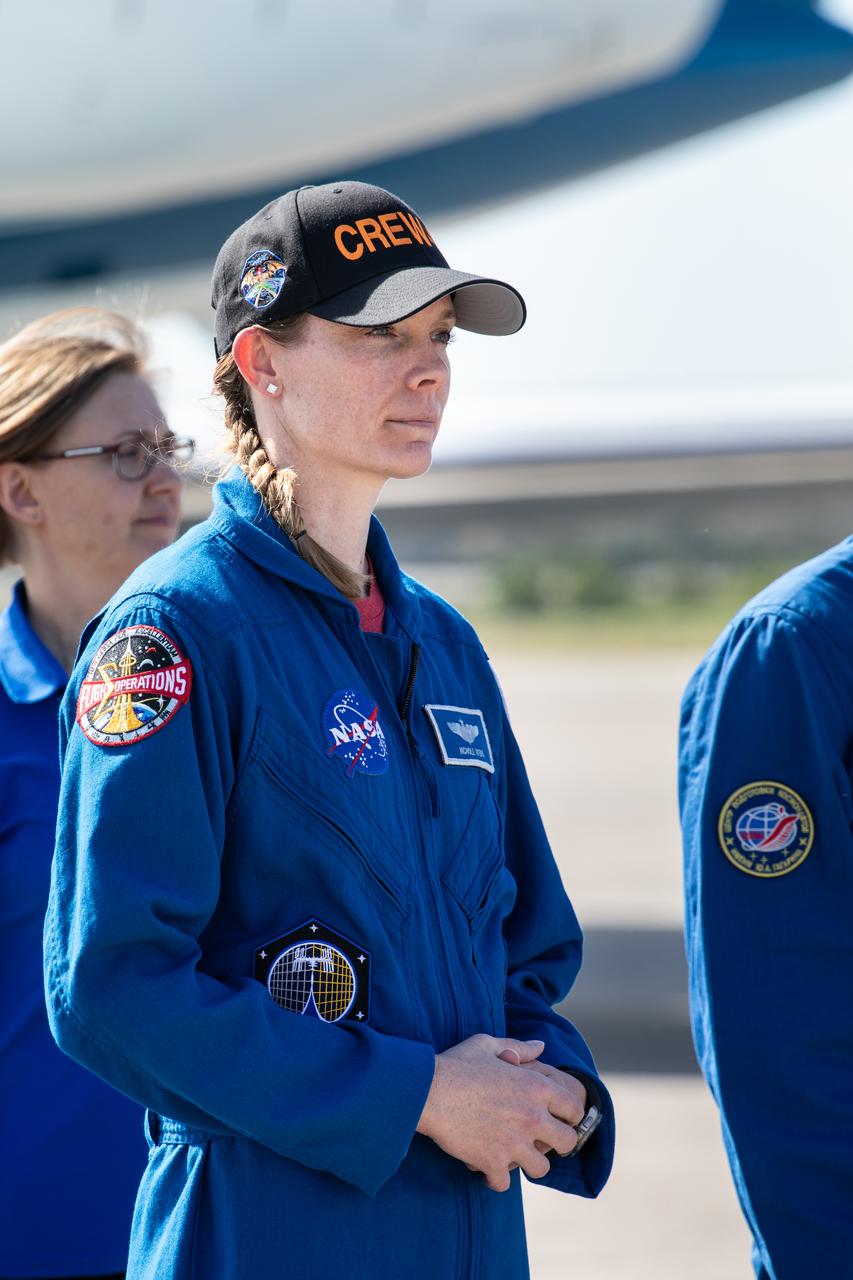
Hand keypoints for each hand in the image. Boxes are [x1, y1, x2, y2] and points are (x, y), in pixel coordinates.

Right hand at [416, 1034, 582, 1191]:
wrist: (427, 1090)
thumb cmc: (457, 1064)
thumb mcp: (488, 1045)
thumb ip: (519, 1046)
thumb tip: (541, 1045)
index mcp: (536, 1087)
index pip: (574, 1109)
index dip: (570, 1115)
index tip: (559, 1118)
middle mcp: (532, 1116)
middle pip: (567, 1142)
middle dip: (558, 1144)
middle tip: (542, 1141)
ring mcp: (514, 1143)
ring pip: (541, 1168)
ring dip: (528, 1164)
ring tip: (515, 1156)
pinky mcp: (492, 1162)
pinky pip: (504, 1183)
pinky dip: (495, 1178)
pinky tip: (487, 1167)